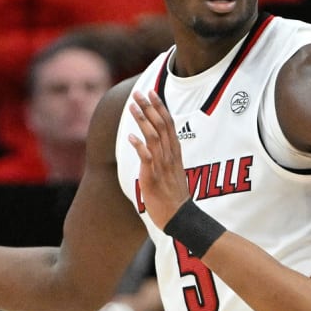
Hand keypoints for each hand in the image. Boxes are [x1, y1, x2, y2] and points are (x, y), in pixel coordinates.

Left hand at [127, 90, 191, 229]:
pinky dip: (139, 147)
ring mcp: (162, 166)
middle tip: (139, 93)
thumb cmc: (174, 196)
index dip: (160, 107)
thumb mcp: (173, 171)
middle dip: (149, 108)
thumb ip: (166, 156)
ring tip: (132, 107)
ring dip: (143, 121)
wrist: (180, 217)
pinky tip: (130, 137)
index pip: (169, 124)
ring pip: (153, 138)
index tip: (152, 93)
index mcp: (175, 153)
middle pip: (161, 126)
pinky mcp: (153, 178)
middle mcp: (169, 156)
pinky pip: (147, 159)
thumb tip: (154, 145)